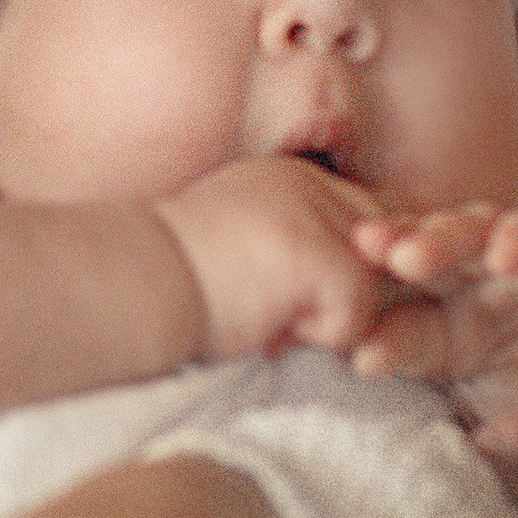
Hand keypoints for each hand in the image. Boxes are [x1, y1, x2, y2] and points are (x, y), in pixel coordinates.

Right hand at [155, 153, 396, 363]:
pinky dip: (313, 339)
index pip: (370, 214)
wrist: (133, 283)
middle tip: (278, 307)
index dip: (357, 263)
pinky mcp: (330, 258)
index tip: (297, 290)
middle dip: (347, 297)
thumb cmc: (167, 279)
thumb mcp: (242, 242)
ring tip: (264, 311)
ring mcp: (325, 218)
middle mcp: (316, 186)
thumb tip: (339, 284)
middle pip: (384, 254)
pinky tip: (266, 320)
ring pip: (371, 294)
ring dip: (322, 321)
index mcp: (293, 178)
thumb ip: (293, 244)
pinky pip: (355, 323)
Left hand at [347, 203, 517, 495]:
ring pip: (465, 233)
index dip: (380, 338)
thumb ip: (487, 460)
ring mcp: (516, 261)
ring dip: (437, 239)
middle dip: (386, 263)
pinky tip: (505, 251)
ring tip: (410, 254)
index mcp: (444, 335)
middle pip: (416, 266)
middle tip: (362, 264)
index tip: (363, 356)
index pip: (398, 329)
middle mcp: (469, 288)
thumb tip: (442, 482)